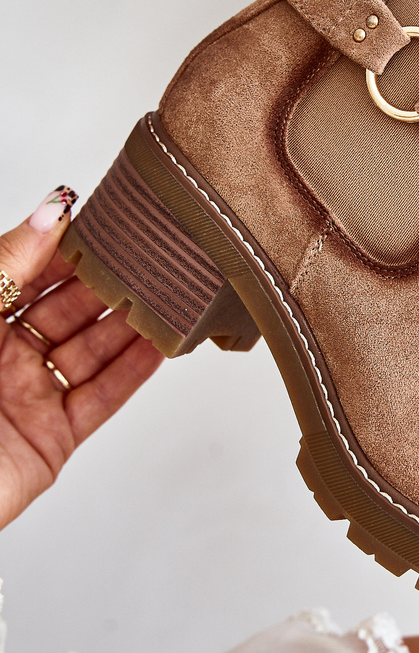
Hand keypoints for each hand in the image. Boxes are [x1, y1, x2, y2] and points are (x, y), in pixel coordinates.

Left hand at [0, 188, 162, 527]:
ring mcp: (28, 397)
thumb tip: (52, 212)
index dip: (68, 247)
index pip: (29, 273)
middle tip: (151, 256)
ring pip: (91, 352)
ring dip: (130, 325)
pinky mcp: (50, 440)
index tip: (109, 222)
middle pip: (69, 310)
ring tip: (168, 295)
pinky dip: (133, 373)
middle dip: (110, 284)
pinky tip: (158, 346)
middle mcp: (1, 356)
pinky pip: (101, 399)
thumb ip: (7, 262)